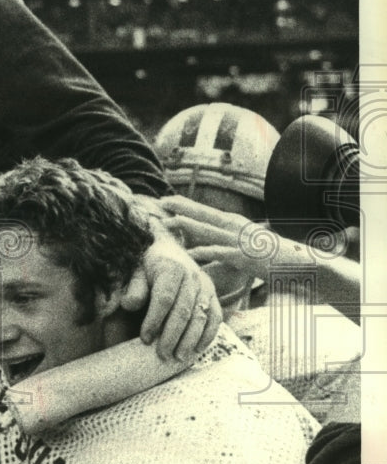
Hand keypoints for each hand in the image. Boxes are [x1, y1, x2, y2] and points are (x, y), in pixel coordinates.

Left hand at [120, 222, 220, 361]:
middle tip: (162, 355)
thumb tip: (130, 304)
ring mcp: (205, 285)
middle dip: (172, 336)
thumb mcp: (135, 271)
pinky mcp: (213, 294)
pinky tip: (197, 349)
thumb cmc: (147, 265)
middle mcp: (191, 276)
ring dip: (190, 340)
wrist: (167, 249)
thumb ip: (134, 287)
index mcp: (171, 268)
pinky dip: (208, 335)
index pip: (163, 298)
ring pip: (201, 316)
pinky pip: (215, 317)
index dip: (154, 320)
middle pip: (183, 311)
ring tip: (178, 358)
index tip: (145, 339)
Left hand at [159, 194, 307, 272]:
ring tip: (168, 222)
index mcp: (236, 224)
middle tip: (160, 201)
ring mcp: (241, 241)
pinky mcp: (247, 256)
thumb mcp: (248, 245)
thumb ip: (229, 242)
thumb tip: (212, 244)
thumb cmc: (273, 257)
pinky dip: (206, 252)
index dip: (186, 205)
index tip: (167, 199)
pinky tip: (190, 253)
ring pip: (209, 230)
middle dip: (181, 207)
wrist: (303, 264)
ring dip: (187, 225)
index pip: (206, 211)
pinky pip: (222, 253)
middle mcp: (237, 227)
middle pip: (204, 214)